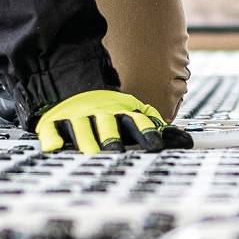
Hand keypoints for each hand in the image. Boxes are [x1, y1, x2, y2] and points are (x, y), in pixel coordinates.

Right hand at [35, 88, 175, 151]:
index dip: (145, 133)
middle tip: (117, 151)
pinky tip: (54, 147)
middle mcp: (99, 113)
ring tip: (90, 153)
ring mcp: (76, 117)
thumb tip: (186, 142)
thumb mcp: (131, 113)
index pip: (136, 121)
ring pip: (81, 128)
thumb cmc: (107, 110)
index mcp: (120, 112)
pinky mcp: (54, 122)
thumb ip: (154, 128)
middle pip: (108, 125)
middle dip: (113, 137)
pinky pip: (52, 130)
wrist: (72, 85)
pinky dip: (52, 138)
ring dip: (86, 140)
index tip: (155, 146)